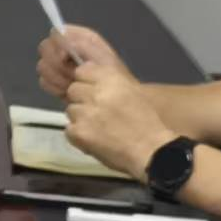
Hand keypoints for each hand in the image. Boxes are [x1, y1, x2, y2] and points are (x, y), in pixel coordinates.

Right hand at [36, 23, 107, 98]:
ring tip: (70, 85)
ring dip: (56, 77)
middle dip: (56, 63)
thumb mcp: (104, 59)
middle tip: (71, 75)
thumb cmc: (115, 81)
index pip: (58, 32)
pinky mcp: (56, 83)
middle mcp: (67, 50)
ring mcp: (60, 67)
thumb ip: (83, 44)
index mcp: (81, 40)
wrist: (113, 105)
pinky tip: (64, 92)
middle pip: (45, 48)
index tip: (64, 57)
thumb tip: (60, 36)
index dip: (58, 43)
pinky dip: (53, 87)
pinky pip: (44, 81)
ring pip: (43, 66)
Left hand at [53, 29, 167, 175]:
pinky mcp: (79, 132)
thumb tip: (91, 82)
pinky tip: (93, 140)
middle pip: (73, 90)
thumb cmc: (146, 123)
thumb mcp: (132, 93)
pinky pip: (69, 130)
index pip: (82, 70)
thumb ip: (111, 84)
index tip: (92, 91)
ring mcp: (85, 113)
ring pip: (70, 110)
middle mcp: (96, 93)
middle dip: (81, 100)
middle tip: (95, 112)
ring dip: (80, 118)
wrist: (151, 151)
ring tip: (97, 128)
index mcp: (111, 79)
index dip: (86, 81)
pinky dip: (78, 136)